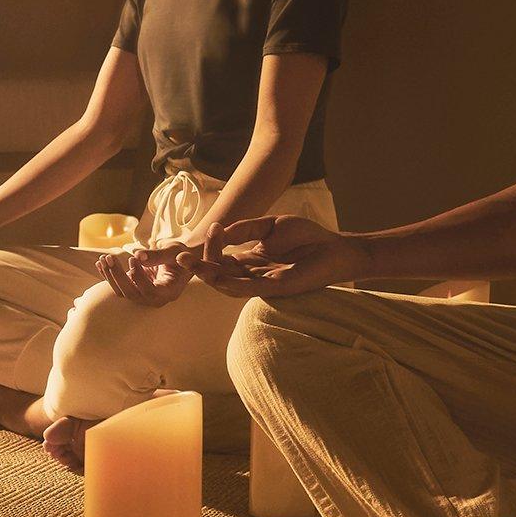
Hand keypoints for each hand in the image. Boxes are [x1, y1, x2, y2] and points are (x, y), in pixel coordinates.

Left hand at [98, 242, 193, 306]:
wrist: (180, 260)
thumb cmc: (180, 255)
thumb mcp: (174, 251)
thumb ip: (158, 255)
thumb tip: (138, 256)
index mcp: (170, 291)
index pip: (151, 292)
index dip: (138, 278)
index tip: (132, 259)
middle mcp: (156, 298)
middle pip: (133, 294)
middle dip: (118, 276)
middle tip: (110, 257)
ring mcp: (145, 296)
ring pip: (123, 292)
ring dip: (111, 275)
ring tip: (105, 258)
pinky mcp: (136, 290)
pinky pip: (119, 287)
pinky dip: (109, 275)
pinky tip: (101, 263)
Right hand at [192, 216, 368, 297]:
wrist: (335, 247)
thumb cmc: (306, 236)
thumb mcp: (269, 226)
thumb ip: (245, 230)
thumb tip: (219, 230)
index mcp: (250, 260)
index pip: (220, 259)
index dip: (208, 248)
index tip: (209, 229)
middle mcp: (252, 274)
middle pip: (217, 273)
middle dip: (197, 267)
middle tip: (180, 257)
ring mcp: (262, 283)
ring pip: (226, 284)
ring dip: (207, 275)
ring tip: (191, 263)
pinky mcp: (274, 288)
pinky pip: (246, 289)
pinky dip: (229, 283)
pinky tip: (215, 276)